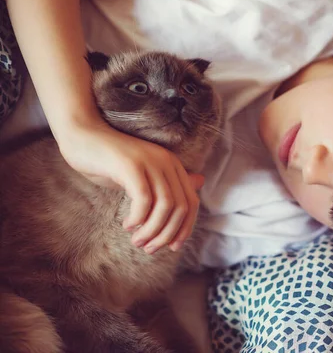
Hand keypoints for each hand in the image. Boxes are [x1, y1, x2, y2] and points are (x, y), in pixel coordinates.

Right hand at [58, 119, 202, 253]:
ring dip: (152, 230)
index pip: (191, 202)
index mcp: (173, 165)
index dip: (185, 228)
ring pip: (165, 206)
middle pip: (180, 207)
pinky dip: (138, 218)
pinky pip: (144, 199)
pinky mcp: (131, 165)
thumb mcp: (143, 175)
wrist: (82, 135)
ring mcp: (149, 162)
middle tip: (149, 248)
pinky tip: (127, 225)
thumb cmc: (110, 160)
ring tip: (137, 241)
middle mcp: (166, 162)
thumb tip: (200, 183)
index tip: (171, 247)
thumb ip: (168, 182)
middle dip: (167, 234)